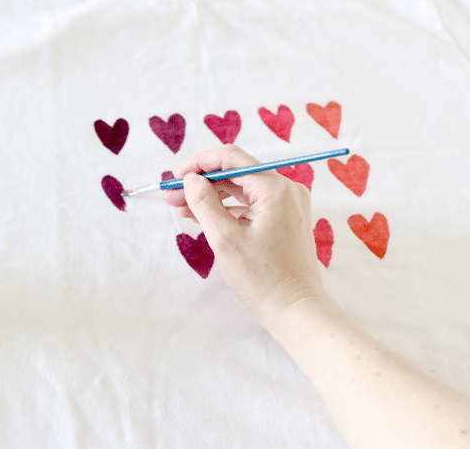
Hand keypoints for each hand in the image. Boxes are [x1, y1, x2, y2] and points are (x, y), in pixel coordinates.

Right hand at [163, 144, 327, 327]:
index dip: (199, 164)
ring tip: (182, 209)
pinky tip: (205, 218)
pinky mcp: (286, 219)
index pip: (231, 158)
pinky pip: (252, 204)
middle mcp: (286, 190)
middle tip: (172, 197)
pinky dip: (228, 208)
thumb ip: (204, 203)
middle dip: (201, 182)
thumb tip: (191, 179)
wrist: (296, 311)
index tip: (175, 178)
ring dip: (212, 195)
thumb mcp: (225, 239)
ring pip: (242, 188)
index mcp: (275, 189)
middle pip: (236, 173)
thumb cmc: (263, 279)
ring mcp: (288, 205)